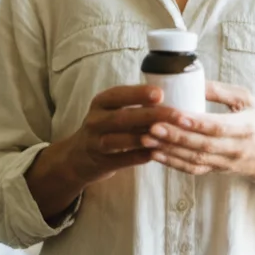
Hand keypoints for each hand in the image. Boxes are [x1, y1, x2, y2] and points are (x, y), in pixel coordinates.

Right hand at [64, 84, 189, 184]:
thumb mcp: (111, 109)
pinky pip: (123, 160)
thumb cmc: (105, 126)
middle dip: (152, 115)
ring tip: (170, 135)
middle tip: (177, 115)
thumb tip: (168, 94)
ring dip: (147, 138)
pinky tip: (158, 153)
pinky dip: (140, 157)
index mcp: (100, 103)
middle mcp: (95, 121)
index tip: (160, 93)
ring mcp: (96, 143)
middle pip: (123, 117)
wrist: (78, 156)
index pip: (118, 95)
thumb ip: (133, 103)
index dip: (138, 94)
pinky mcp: (102, 162)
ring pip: (122, 140)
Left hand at [140, 81, 254, 181]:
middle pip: (202, 145)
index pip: (218, 126)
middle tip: (151, 126)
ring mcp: (224, 162)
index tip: (176, 114)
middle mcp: (234, 148)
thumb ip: (222, 91)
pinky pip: (192, 170)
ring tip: (146, 138)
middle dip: (175, 136)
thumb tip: (195, 81)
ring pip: (194, 159)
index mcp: (245, 127)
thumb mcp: (246, 100)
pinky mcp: (214, 171)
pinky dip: (172, 163)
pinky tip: (155, 153)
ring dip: (169, 150)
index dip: (197, 122)